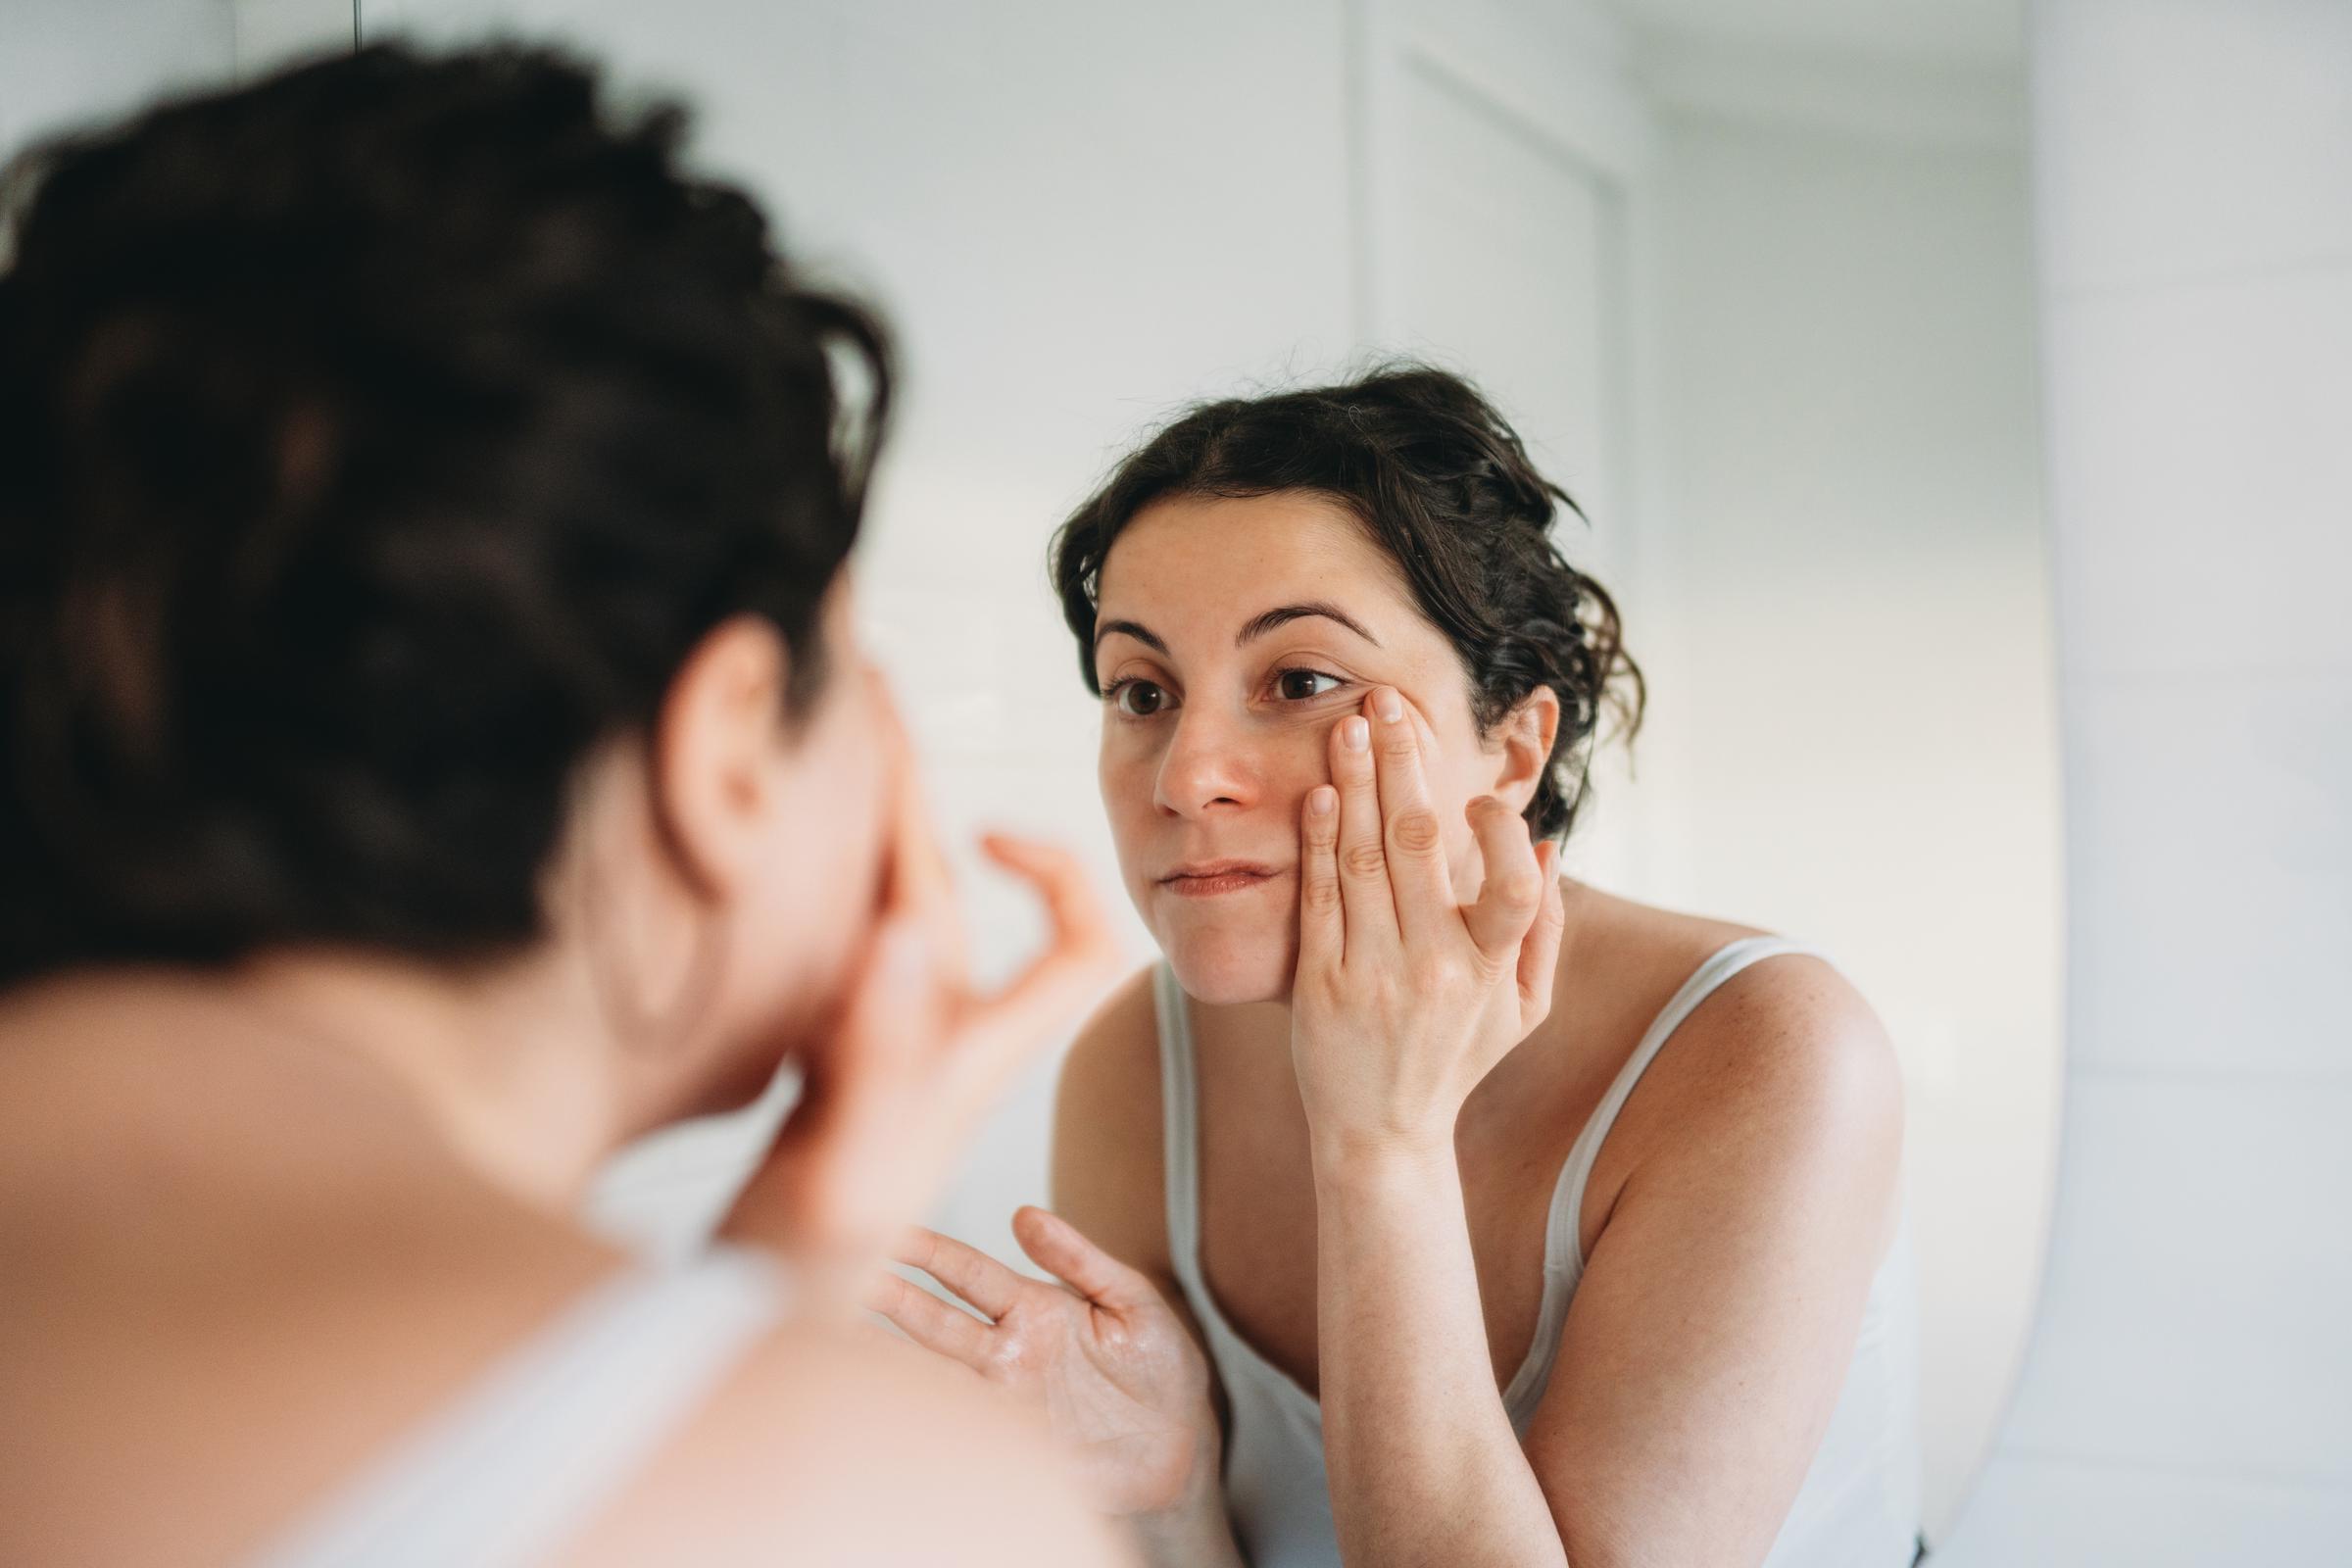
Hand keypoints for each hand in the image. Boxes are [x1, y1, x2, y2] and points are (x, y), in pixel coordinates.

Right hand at [719, 687, 1120, 1305]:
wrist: (744, 1313)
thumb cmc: (806, 1262)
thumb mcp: (847, 1160)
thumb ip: (878, 1053)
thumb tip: (903, 930)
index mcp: (971, 1050)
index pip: (1078, 952)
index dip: (1064, 878)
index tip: (991, 829)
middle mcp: (931, 1029)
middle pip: (944, 888)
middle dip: (913, 788)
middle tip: (870, 689)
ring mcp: (872, 1036)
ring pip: (884, 901)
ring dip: (863, 815)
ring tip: (831, 728)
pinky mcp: (814, 1046)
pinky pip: (830, 935)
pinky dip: (812, 874)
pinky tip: (772, 838)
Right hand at [870, 1207, 1218, 1517]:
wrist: (1184, 1446)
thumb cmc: (1160, 1370)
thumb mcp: (1133, 1301)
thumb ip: (1082, 1258)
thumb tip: (1026, 1214)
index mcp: (1032, 1307)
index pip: (966, 1272)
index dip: (927, 1251)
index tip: (886, 1228)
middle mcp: (1006, 1351)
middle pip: (932, 1320)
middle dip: (886, 1297)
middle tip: (839, 1272)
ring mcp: (1006, 1399)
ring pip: (933, 1373)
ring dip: (888, 1356)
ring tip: (838, 1334)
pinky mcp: (1016, 1446)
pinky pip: (961, 1427)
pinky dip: (925, 1415)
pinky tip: (891, 1401)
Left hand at [1291, 686, 1566, 1157]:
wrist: (1380, 1132)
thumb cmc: (1457, 1059)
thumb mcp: (1522, 1011)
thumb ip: (1542, 931)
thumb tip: (1547, 844)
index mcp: (1491, 972)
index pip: (1511, 889)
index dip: (1498, 834)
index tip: (1478, 794)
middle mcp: (1435, 969)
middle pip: (1420, 845)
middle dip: (1404, 762)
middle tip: (1390, 701)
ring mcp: (1373, 973)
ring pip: (1365, 857)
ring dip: (1357, 781)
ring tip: (1350, 724)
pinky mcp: (1321, 981)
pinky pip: (1321, 894)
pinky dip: (1321, 838)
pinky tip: (1323, 791)